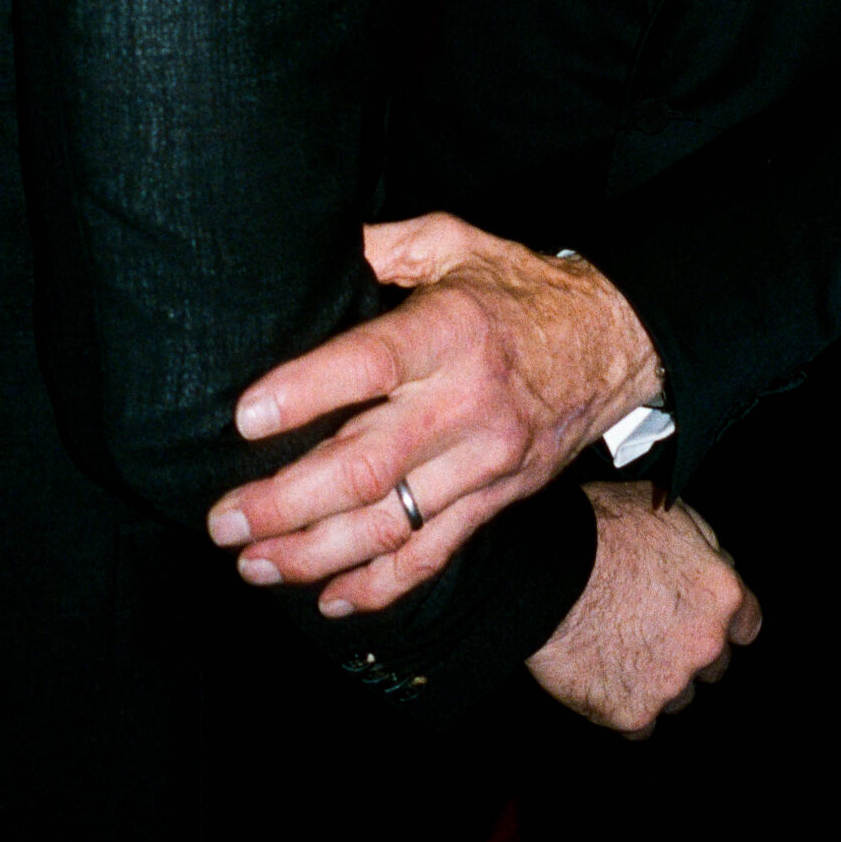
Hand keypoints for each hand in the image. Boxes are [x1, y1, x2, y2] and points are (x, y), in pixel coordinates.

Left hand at [211, 213, 663, 612]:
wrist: (617, 340)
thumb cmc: (522, 288)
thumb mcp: (455, 242)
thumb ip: (381, 248)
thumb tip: (303, 248)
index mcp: (452, 329)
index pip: (371, 364)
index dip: (304, 393)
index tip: (245, 418)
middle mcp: (468, 402)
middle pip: (367, 465)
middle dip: (285, 501)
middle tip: (223, 519)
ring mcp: (485, 460)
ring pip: (391, 523)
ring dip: (314, 554)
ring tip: (253, 563)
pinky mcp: (498, 499)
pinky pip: (434, 554)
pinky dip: (380, 586)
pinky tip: (330, 599)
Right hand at [527, 483, 760, 736]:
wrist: (546, 574)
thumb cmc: (602, 531)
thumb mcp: (667, 511)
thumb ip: (703, 544)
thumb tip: (714, 562)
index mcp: (722, 594)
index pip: (747, 622)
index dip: (723, 619)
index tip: (701, 616)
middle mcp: (706, 645)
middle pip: (713, 664)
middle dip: (689, 650)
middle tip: (649, 629)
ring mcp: (670, 684)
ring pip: (676, 695)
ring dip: (657, 680)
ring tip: (618, 650)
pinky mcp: (632, 713)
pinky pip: (639, 723)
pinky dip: (625, 706)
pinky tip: (603, 677)